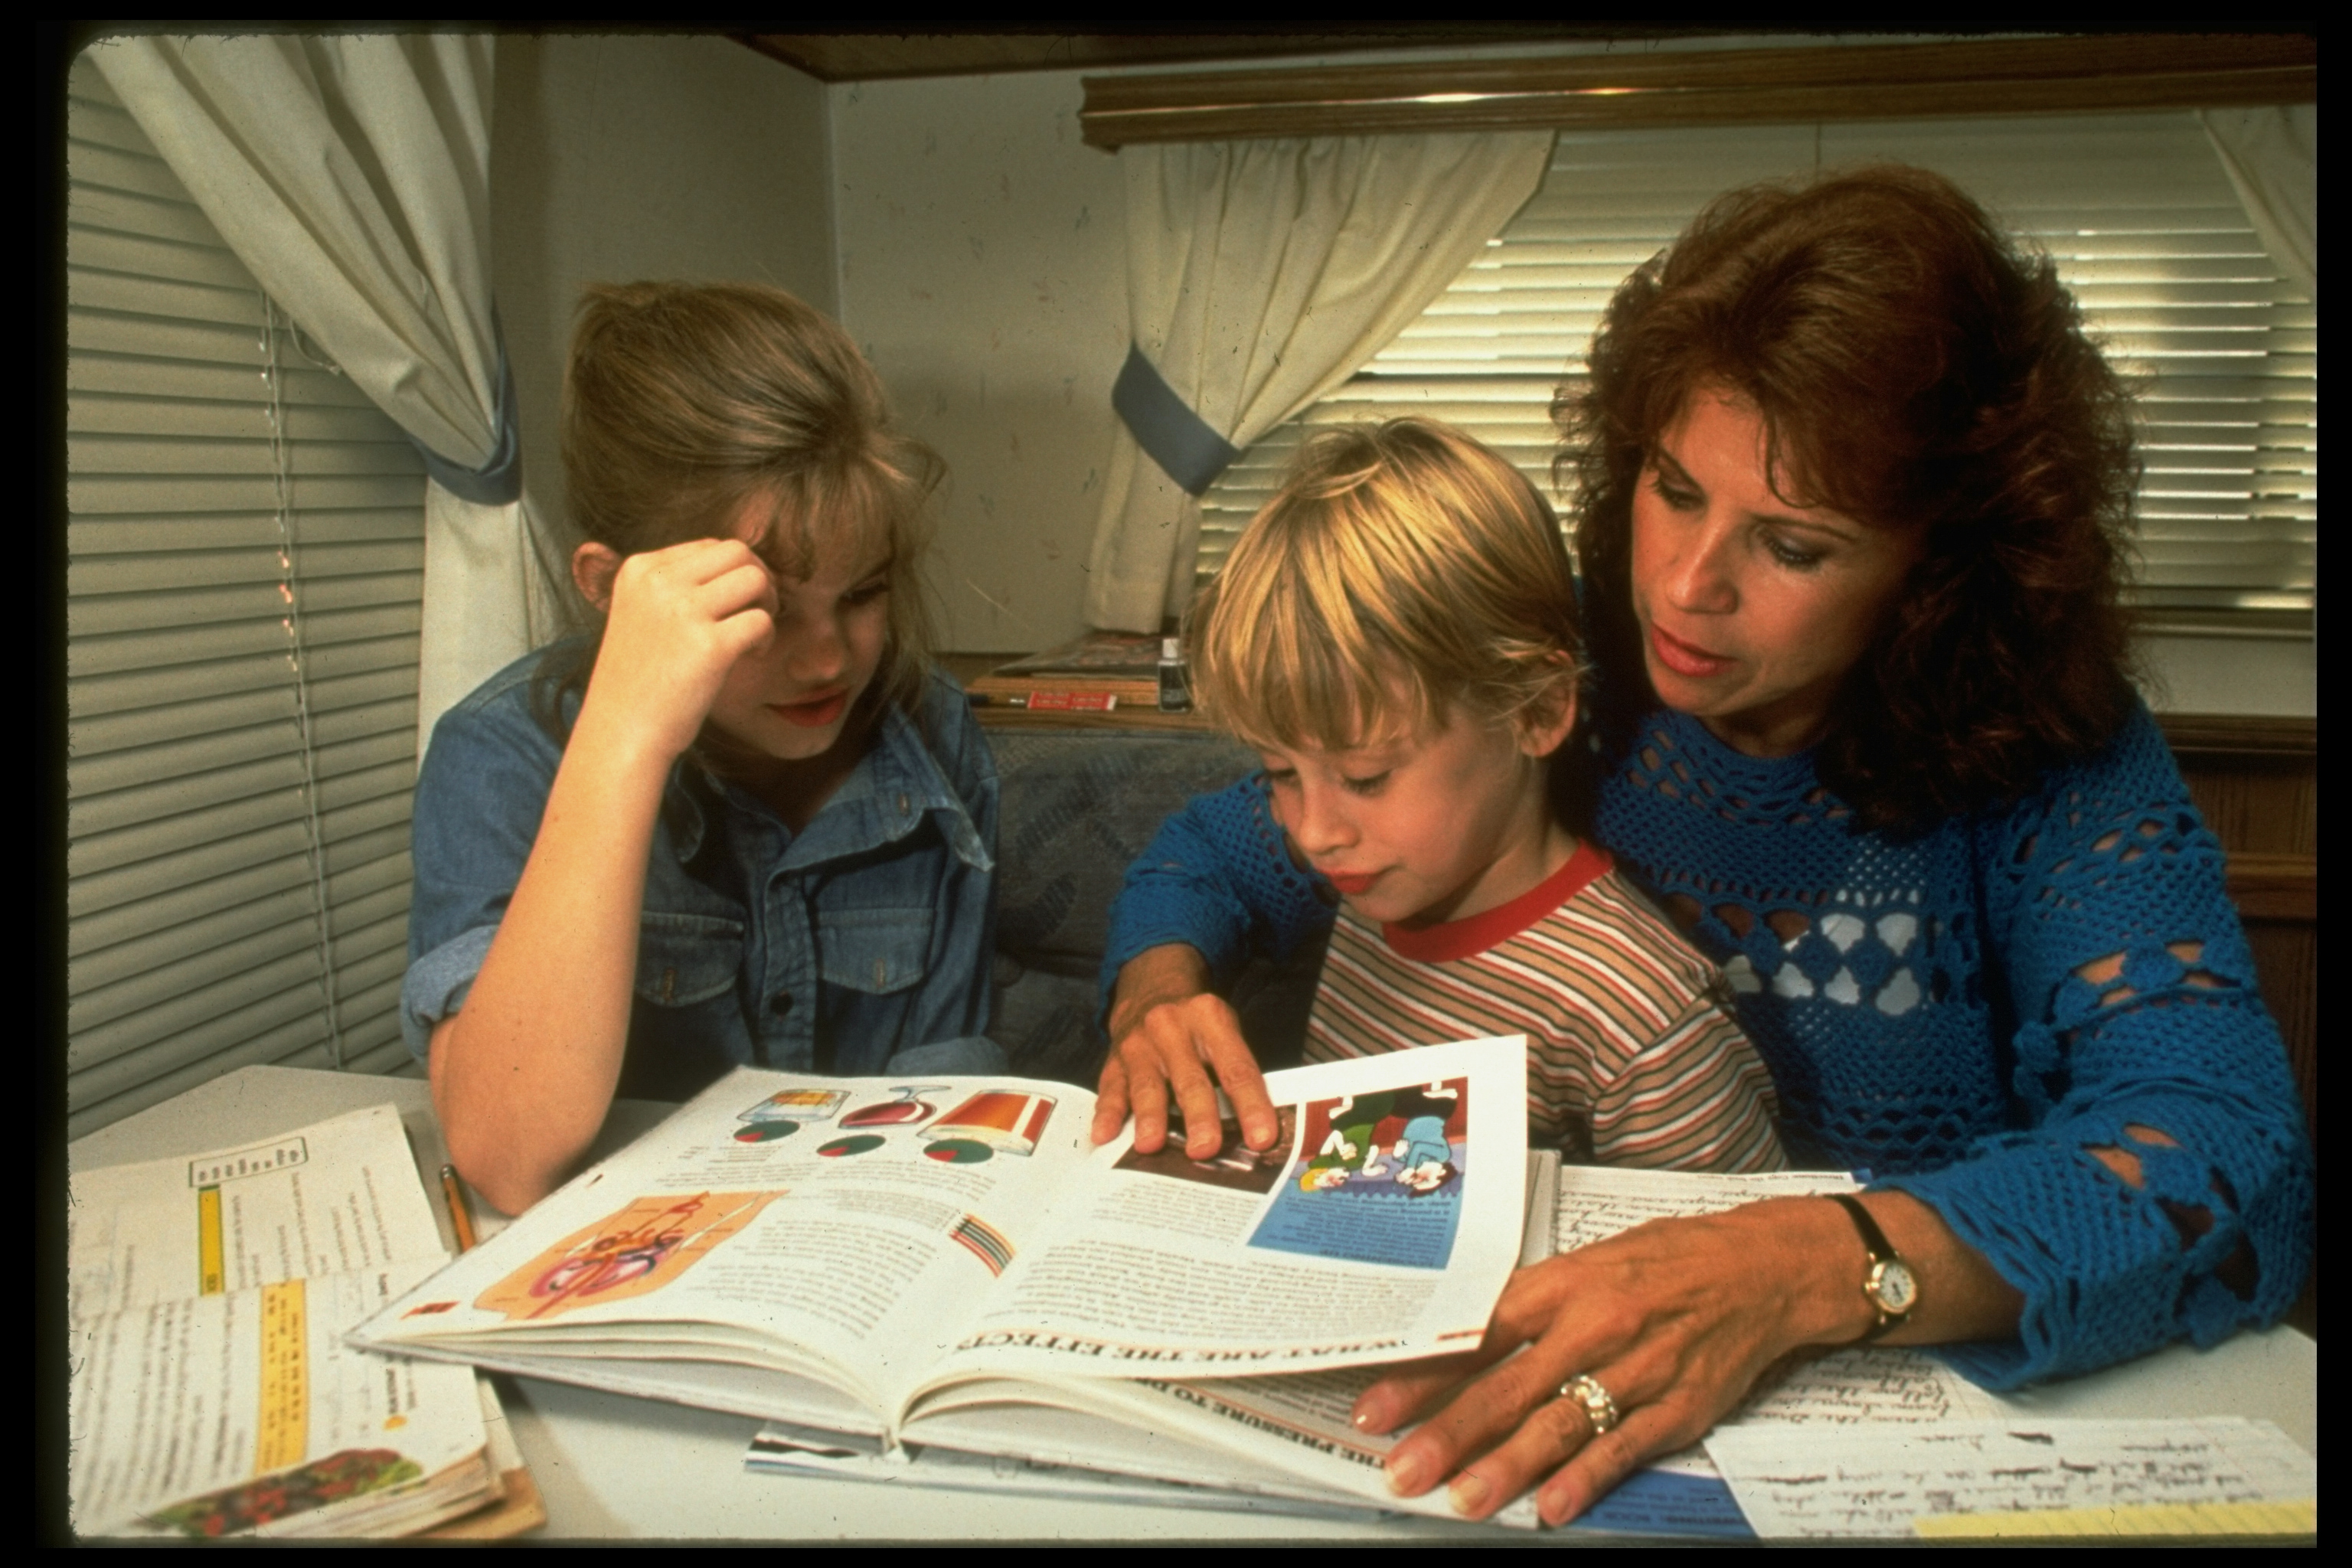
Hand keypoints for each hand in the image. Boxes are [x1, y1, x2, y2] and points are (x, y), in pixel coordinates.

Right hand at [578, 538, 778, 767]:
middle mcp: (658, 582)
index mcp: (639, 569)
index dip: (732, 573)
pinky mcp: (709, 645)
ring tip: (752, 637)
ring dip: (767, 605)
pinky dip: (766, 638)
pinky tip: (750, 657)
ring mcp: (683, 611)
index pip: (709, 546)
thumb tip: (742, 564)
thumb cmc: (639, 680)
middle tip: (753, 615)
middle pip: (738, 552)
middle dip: (758, 580)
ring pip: (756, 578)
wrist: (620, 733)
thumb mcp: (641, 615)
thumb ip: (676, 585)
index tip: (730, 607)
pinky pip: (761, 621)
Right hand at [1091, 944, 1278, 1157]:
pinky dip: (1107, 1114)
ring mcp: (1139, 1044)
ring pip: (1147, 1085)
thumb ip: (1237, 1073)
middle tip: (1205, 1149)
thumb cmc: (1198, 1024)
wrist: (1151, 988)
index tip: (1262, 1139)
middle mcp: (1172, 1028)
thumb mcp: (1225, 1031)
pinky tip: (1104, 1135)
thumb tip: (1257, 1132)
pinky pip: (1110, 1089)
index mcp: (1211, 1020)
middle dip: (1198, 1116)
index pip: (1237, 1069)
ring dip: (1150, 1117)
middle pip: (1190, 1079)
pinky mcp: (1114, 1060)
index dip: (1251, 1105)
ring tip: (1151, 1146)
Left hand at [1353, 1197, 1864, 1525]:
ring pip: (1559, 1424)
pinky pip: (1624, 1448)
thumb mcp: (1588, 1263)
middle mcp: (1594, 1325)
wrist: (1763, 1267)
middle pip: (1508, 1388)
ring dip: (1505, 1467)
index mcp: (1562, 1284)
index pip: (1477, 1334)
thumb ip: (1528, 1307)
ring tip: (1461, 1499)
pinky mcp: (1679, 1407)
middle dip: (1448, 1434)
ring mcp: (1638, 1370)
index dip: (1424, 1376)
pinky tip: (1550, 1507)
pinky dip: (1586, 1479)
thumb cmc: (1666, 1261)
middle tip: (1403, 1471)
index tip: (1377, 1409)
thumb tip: (1456, 1347)